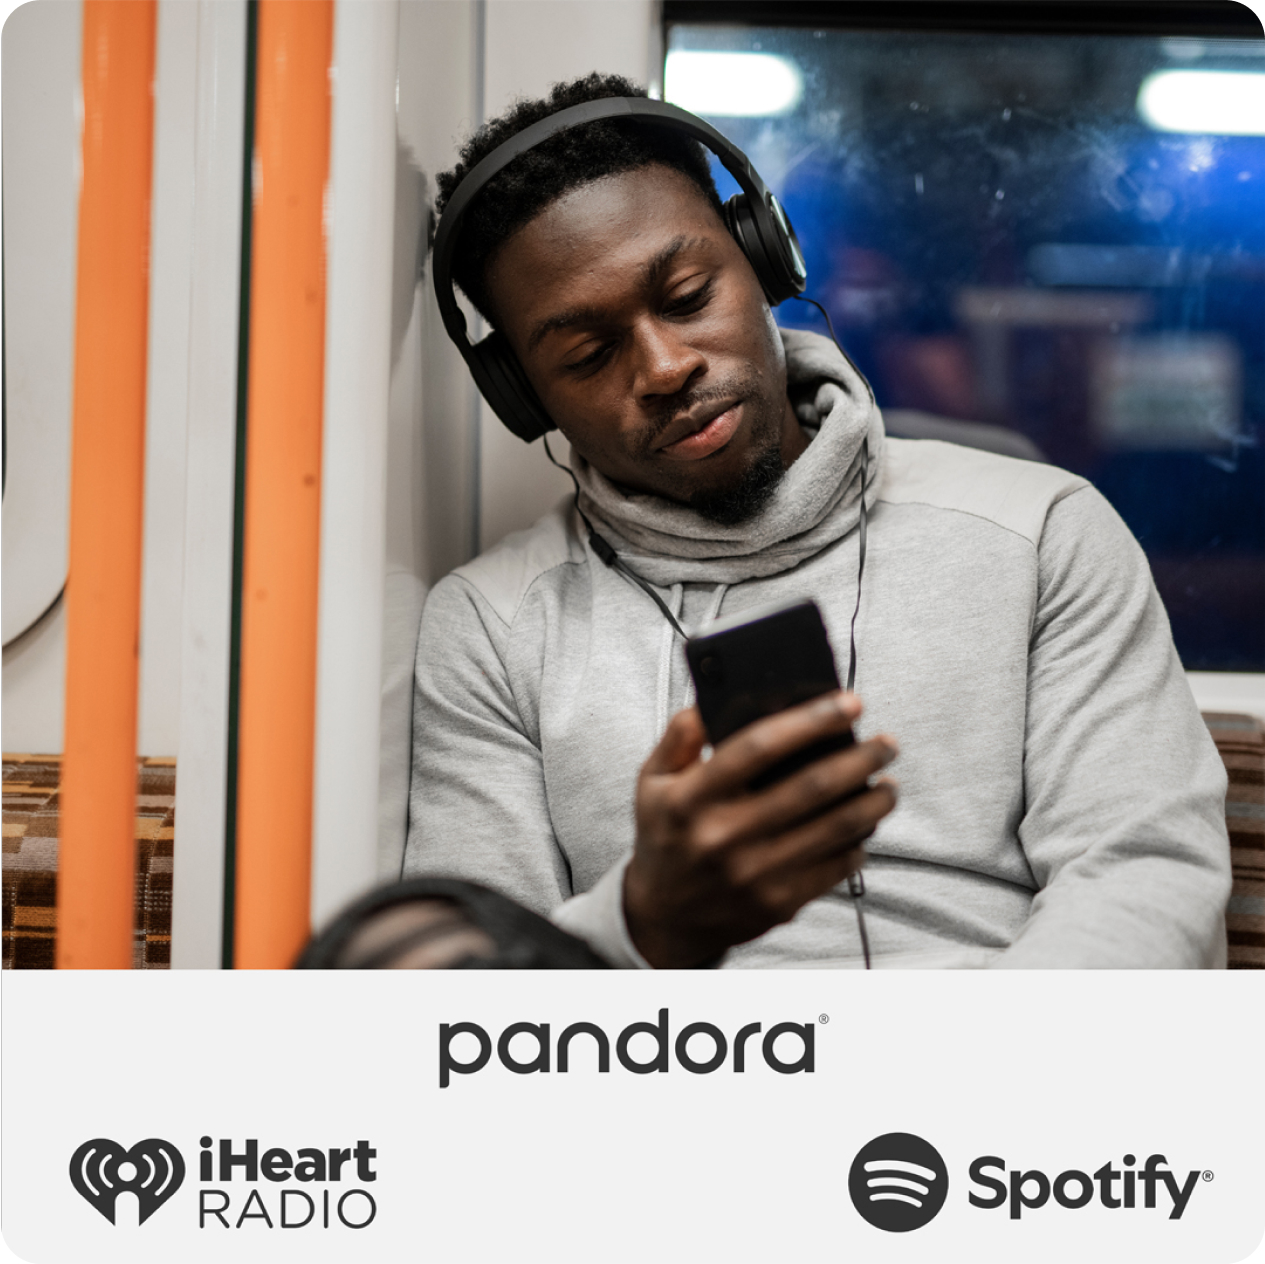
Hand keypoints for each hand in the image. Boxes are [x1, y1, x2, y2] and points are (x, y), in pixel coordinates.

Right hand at [624, 691, 897, 967]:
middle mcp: (724, 836)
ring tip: (888, 783)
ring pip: (835, 828)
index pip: (758, 747)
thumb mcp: (652, 782)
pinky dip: (860, 840)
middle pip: (811, 786)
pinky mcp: (779, 903)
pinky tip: (864, 824)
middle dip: (860, 759)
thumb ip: (679, 737)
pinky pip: (836, 866)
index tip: (847, 704)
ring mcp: (755, 874)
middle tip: (886, 743)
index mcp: (692, 798)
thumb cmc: (667, 839)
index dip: (810, 721)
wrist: (665, 917)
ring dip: (874, 801)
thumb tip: (710, 704)